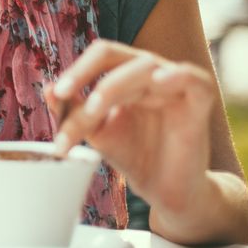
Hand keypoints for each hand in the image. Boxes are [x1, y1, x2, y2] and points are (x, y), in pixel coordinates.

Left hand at [46, 39, 214, 215]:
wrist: (166, 191)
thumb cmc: (133, 155)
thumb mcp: (96, 132)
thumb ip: (74, 111)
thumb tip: (48, 88)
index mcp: (125, 74)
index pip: (101, 56)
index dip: (77, 69)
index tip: (57, 93)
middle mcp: (150, 72)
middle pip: (116, 56)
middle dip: (86, 76)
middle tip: (65, 97)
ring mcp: (175, 84)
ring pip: (144, 66)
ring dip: (114, 85)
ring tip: (94, 109)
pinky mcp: (199, 102)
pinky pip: (193, 78)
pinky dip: (177, 75)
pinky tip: (158, 82)